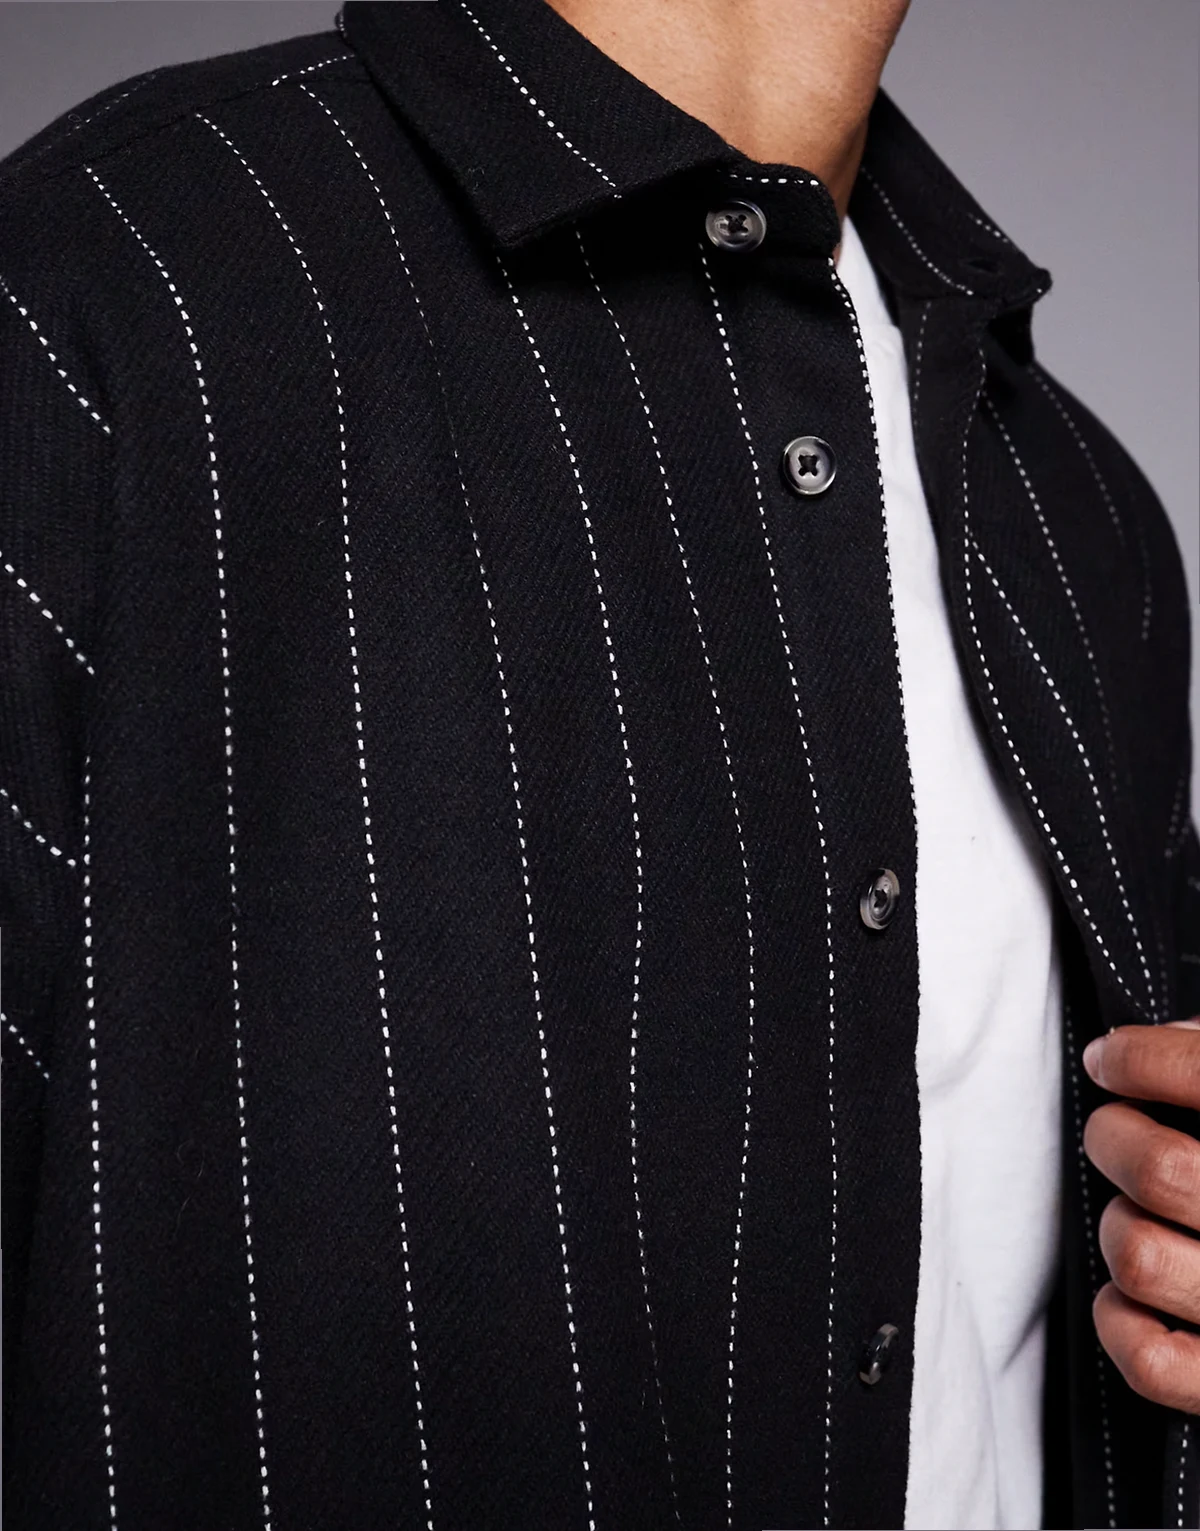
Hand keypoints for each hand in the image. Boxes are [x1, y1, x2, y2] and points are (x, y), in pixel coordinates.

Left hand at [1082, 1018, 1199, 1414]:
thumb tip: (1158, 1042)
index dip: (1141, 1057)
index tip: (1114, 1058)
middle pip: (1159, 1169)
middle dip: (1115, 1136)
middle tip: (1118, 1129)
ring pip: (1139, 1254)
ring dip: (1118, 1222)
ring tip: (1141, 1211)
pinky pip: (1148, 1359)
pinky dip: (1118, 1316)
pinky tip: (1134, 1290)